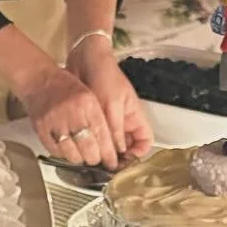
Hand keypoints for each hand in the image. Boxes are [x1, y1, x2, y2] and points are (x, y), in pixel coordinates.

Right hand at [16, 60, 119, 167]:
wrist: (37, 79)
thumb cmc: (64, 86)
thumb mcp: (88, 94)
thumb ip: (98, 117)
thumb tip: (109, 143)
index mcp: (87, 103)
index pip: (103, 135)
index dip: (109, 153)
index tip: (112, 162)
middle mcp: (72, 113)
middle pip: (88, 148)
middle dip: (95, 159)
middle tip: (97, 159)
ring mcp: (55, 122)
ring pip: (72, 153)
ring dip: (80, 159)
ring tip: (82, 157)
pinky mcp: (41, 129)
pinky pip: (55, 151)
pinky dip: (64, 155)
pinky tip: (68, 151)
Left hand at [68, 40, 153, 161]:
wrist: (85, 59)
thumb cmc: (105, 76)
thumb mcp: (112, 105)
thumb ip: (115, 130)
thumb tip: (117, 155)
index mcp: (134, 118)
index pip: (144, 143)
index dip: (138, 154)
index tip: (124, 161)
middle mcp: (123, 123)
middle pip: (126, 149)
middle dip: (117, 159)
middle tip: (103, 166)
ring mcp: (107, 122)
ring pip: (108, 145)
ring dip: (101, 153)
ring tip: (91, 159)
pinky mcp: (92, 121)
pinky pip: (94, 137)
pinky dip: (90, 144)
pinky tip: (82, 147)